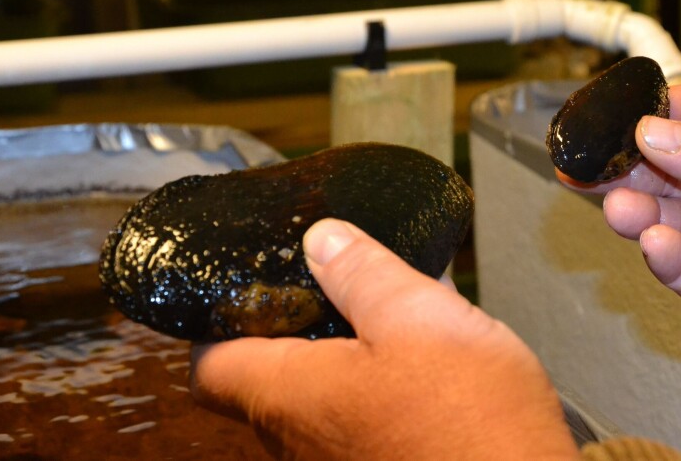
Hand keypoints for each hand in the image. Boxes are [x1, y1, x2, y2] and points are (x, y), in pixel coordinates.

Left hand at [191, 218, 578, 459]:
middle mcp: (301, 442)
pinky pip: (359, 420)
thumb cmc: (472, 424)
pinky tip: (427, 356)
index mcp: (291, 396)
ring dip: (344, 352)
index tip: (246, 287)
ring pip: (319, 398)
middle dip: (296, 325)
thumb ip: (363, 274)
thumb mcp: (418, 318)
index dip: (216, 322)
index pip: (209, 367)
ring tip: (391, 309)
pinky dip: (376, 382)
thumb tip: (321, 240)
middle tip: (330, 282)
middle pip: (269, 377)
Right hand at [559, 84, 680, 368]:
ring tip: (619, 209)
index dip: (646, 120)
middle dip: (626, 172)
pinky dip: (667, 262)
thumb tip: (649, 133)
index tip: (605, 122)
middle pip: (668, 175)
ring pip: (672, 225)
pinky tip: (655, 245)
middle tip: (585, 170)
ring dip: (640, 216)